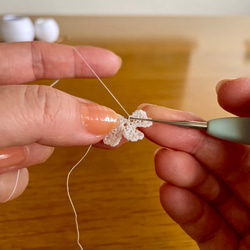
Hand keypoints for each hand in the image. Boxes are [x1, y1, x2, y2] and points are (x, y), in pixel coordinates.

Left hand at [0, 41, 120, 202]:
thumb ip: (42, 112)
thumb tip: (100, 119)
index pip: (36, 59)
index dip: (76, 60)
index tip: (113, 64)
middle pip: (46, 109)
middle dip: (71, 122)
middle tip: (113, 130)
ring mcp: (0, 141)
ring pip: (35, 149)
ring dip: (28, 156)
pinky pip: (19, 177)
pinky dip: (11, 181)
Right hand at [140, 78, 249, 249]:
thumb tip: (232, 88)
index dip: (242, 109)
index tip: (223, 95)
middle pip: (224, 156)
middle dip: (189, 138)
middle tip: (155, 124)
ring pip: (209, 190)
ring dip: (182, 172)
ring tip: (162, 160)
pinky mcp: (229, 249)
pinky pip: (205, 227)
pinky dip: (184, 209)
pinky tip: (169, 194)